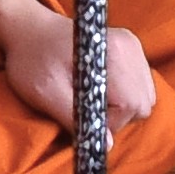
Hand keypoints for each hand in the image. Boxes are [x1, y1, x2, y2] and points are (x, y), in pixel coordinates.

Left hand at [0, 0, 158, 140]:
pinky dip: (125, 94)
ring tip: (92, 96)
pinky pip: (140, 85)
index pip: (131, 104)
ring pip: (145, 96)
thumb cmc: (32, 60)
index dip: (111, 120)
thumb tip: (107, 144)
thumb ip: (74, 118)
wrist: (29, 29)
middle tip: (88, 107)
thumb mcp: (44, 92)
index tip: (86, 115)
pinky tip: (100, 87)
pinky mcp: (131, 48)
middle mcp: (129, 46)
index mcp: (110, 53)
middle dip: (119, 116)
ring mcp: (133, 45)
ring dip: (122, 106)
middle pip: (143, 102)